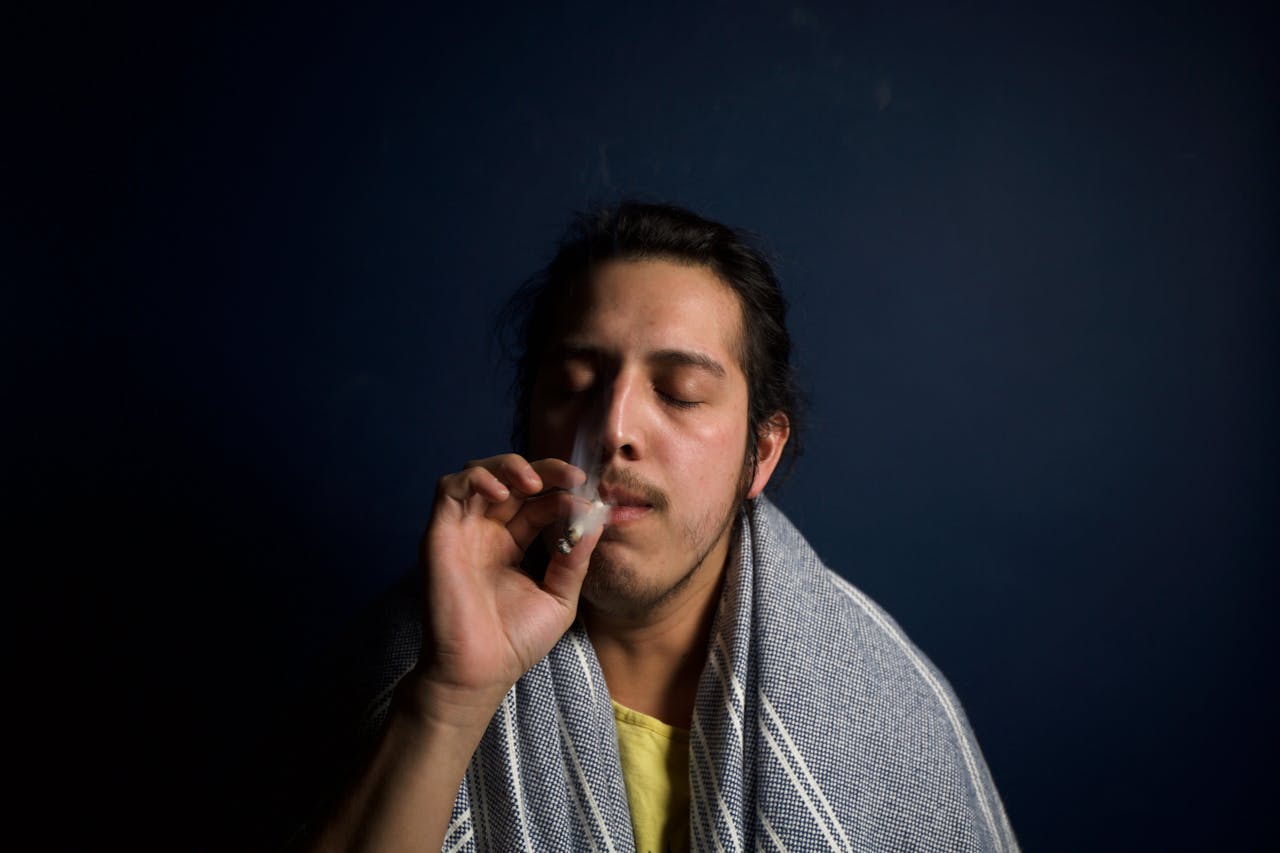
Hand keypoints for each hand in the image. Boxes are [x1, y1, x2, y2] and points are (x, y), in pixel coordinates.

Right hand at [409, 453, 600, 724]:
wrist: (479, 672)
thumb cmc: (515, 642)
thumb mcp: (559, 596)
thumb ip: (575, 559)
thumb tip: (595, 521)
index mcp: (511, 545)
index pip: (538, 502)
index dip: (562, 493)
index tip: (588, 498)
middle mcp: (485, 532)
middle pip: (511, 480)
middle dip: (543, 470)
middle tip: (571, 476)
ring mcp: (462, 531)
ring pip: (478, 474)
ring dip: (508, 466)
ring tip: (534, 482)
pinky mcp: (440, 533)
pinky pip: (450, 488)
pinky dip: (476, 478)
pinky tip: (503, 492)